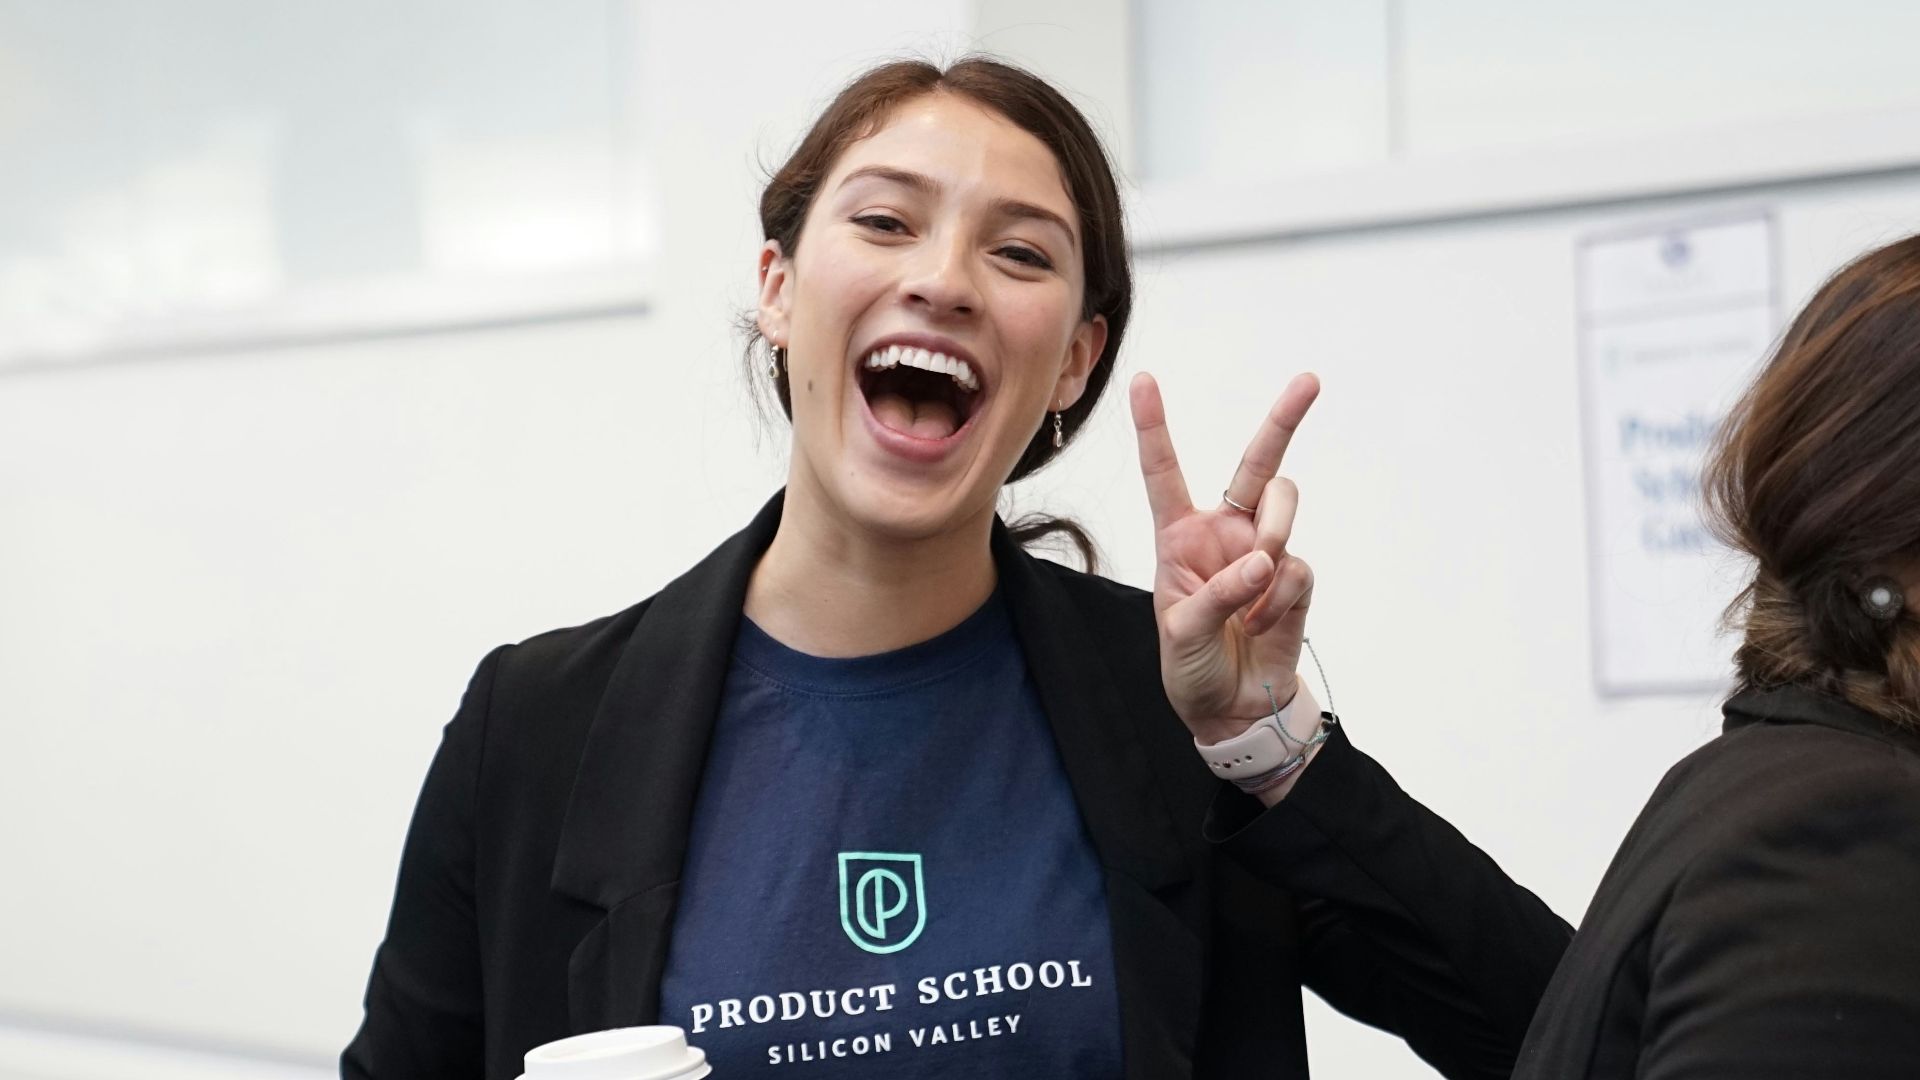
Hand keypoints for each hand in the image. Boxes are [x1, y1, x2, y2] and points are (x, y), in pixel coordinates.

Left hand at [1129, 371, 1318, 746]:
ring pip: (1283, 506)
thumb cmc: (1191, 666)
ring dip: (1274, 534)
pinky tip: (1262, 624)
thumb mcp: (1182, 633)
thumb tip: (1266, 562)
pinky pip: (1297, 566)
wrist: (1232, 708)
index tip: (1144, 380)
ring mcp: (1263, 551)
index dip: (1155, 427)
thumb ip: (1219, 594)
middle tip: (1309, 381)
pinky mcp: (1294, 578)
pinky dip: (1279, 598)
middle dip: (1283, 419)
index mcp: (1179, 536)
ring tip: (1259, 580)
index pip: (1165, 472)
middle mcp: (1224, 533)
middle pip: (1257, 464)